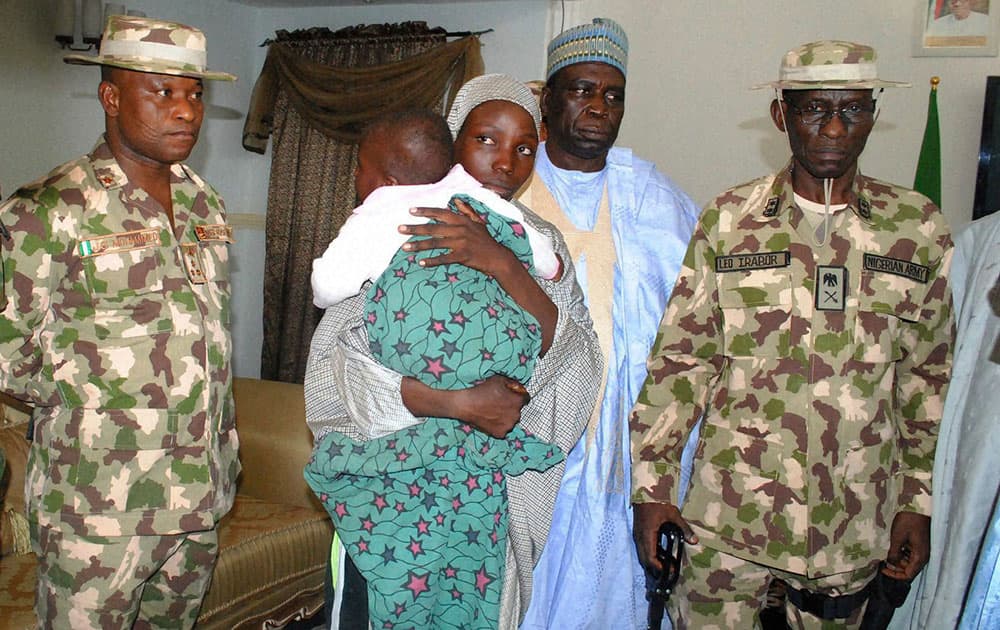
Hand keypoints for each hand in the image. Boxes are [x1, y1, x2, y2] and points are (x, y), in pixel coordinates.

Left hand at [399, 200, 516, 276]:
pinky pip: (444, 258)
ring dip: (419, 245)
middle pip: (433, 228)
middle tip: (400, 229)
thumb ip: (466, 210)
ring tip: (405, 247)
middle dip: (415, 228)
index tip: (411, 211)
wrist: (497, 257)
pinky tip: (421, 262)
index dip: (425, 211)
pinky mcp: (462, 257)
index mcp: (462, 220)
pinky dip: (432, 260)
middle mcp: (460, 230)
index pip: (440, 213)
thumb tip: (456, 200)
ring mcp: (461, 243)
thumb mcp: (478, 222)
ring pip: (435, 243)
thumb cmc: (486, 240)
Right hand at [455, 375, 529, 438]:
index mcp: (517, 401)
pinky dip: (498, 425)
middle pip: (517, 410)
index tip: (511, 396)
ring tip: (493, 411)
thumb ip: (512, 383)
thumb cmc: (482, 390)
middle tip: (499, 403)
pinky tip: (490, 419)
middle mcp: (516, 415)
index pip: (526, 399)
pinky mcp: (500, 434)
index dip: (518, 396)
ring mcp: (508, 426)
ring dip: (506, 416)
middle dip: (511, 407)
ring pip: (511, 420)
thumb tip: (518, 387)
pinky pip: (503, 429)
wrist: (466, 404)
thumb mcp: (499, 380)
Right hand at [633, 502, 696, 574]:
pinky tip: (659, 554)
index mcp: (647, 534)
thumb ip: (683, 528)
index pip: (650, 557)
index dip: (658, 567)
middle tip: (668, 572)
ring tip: (665, 566)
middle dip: (655, 568)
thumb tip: (694, 541)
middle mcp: (640, 537)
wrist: (645, 491)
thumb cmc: (659, 502)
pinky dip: (649, 554)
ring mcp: (637, 535)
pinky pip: (642, 548)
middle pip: (644, 559)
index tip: (669, 571)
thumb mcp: (673, 514)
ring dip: (651, 562)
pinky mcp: (638, 532)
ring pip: (642, 554)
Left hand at [882, 511, 930, 580]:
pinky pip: (910, 553)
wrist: (918, 507)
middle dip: (895, 567)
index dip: (895, 575)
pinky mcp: (919, 544)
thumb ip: (893, 553)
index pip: (908, 575)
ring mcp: (922, 550)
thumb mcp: (897, 537)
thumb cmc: (908, 521)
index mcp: (920, 557)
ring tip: (885, 553)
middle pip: (908, 569)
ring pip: (908, 561)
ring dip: (897, 559)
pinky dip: (901, 553)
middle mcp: (923, 556)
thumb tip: (889, 564)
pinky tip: (892, 547)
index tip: (883, 569)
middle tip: (882, 560)